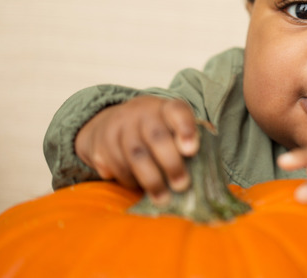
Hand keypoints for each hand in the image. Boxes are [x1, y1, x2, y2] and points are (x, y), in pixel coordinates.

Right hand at [74, 96, 198, 203]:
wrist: (113, 122)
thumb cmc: (155, 131)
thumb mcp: (171, 128)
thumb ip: (187, 144)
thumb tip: (205, 176)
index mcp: (165, 108)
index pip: (177, 111)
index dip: (186, 129)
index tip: (192, 150)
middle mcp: (141, 112)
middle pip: (156, 136)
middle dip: (171, 164)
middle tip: (182, 185)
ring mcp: (120, 125)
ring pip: (135, 155)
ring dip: (151, 180)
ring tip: (163, 199)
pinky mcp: (102, 141)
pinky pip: (117, 165)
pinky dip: (130, 180)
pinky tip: (139, 187)